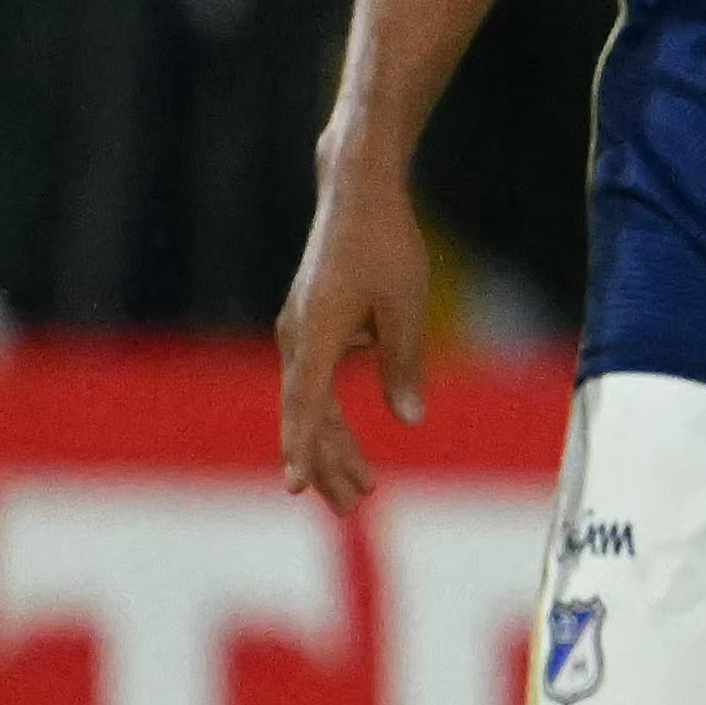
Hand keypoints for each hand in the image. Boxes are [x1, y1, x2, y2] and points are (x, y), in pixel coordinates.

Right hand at [276, 164, 433, 503]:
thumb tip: (409, 418)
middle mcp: (297, 338)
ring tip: (360, 487)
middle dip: (329, 463)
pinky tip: (348, 441)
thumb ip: (404, 365)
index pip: (306, 405)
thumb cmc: (386, 248)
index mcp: (316, 335)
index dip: (304, 448)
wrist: (357, 197)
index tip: (296, 486)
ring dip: (333, 445)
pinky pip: (316, 384)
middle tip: (352, 507)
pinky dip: (330, 416)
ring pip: (311, 404)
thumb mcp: (405, 308)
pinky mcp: (313, 327)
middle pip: (308, 415)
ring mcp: (301, 333)